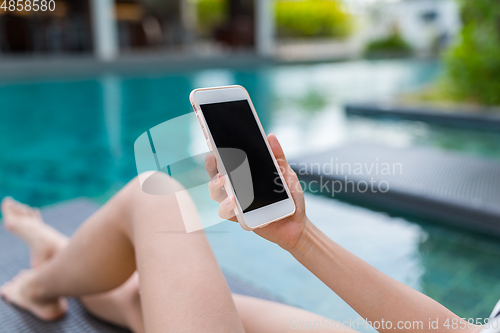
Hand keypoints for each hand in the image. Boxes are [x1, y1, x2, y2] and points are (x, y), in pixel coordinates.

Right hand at [204, 133, 307, 250]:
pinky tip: (233, 202)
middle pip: (214, 178)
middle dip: (211, 169)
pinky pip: (228, 214)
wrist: (297, 223)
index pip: (224, 164)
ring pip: (216, 196)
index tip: (212, 148)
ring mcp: (237, 205)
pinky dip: (228, 207)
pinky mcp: (241, 219)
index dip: (215, 156)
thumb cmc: (290, 197)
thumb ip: (277, 157)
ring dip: (215, 187)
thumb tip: (270, 137)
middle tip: (216, 162)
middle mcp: (236, 190)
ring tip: (223, 181)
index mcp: (243, 176)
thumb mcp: (286, 174)